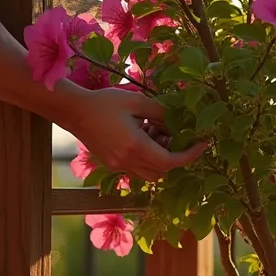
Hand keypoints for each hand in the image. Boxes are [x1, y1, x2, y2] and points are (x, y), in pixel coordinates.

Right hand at [61, 88, 206, 180]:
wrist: (74, 111)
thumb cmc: (104, 102)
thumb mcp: (137, 101)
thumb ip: (161, 113)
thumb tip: (178, 122)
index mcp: (135, 146)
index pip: (171, 161)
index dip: (190, 155)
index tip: (202, 144)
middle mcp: (127, 161)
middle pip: (163, 171)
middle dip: (174, 155)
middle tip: (170, 133)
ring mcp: (119, 166)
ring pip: (151, 173)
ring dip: (160, 158)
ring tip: (154, 132)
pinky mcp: (112, 165)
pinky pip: (138, 169)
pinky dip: (147, 158)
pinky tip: (141, 136)